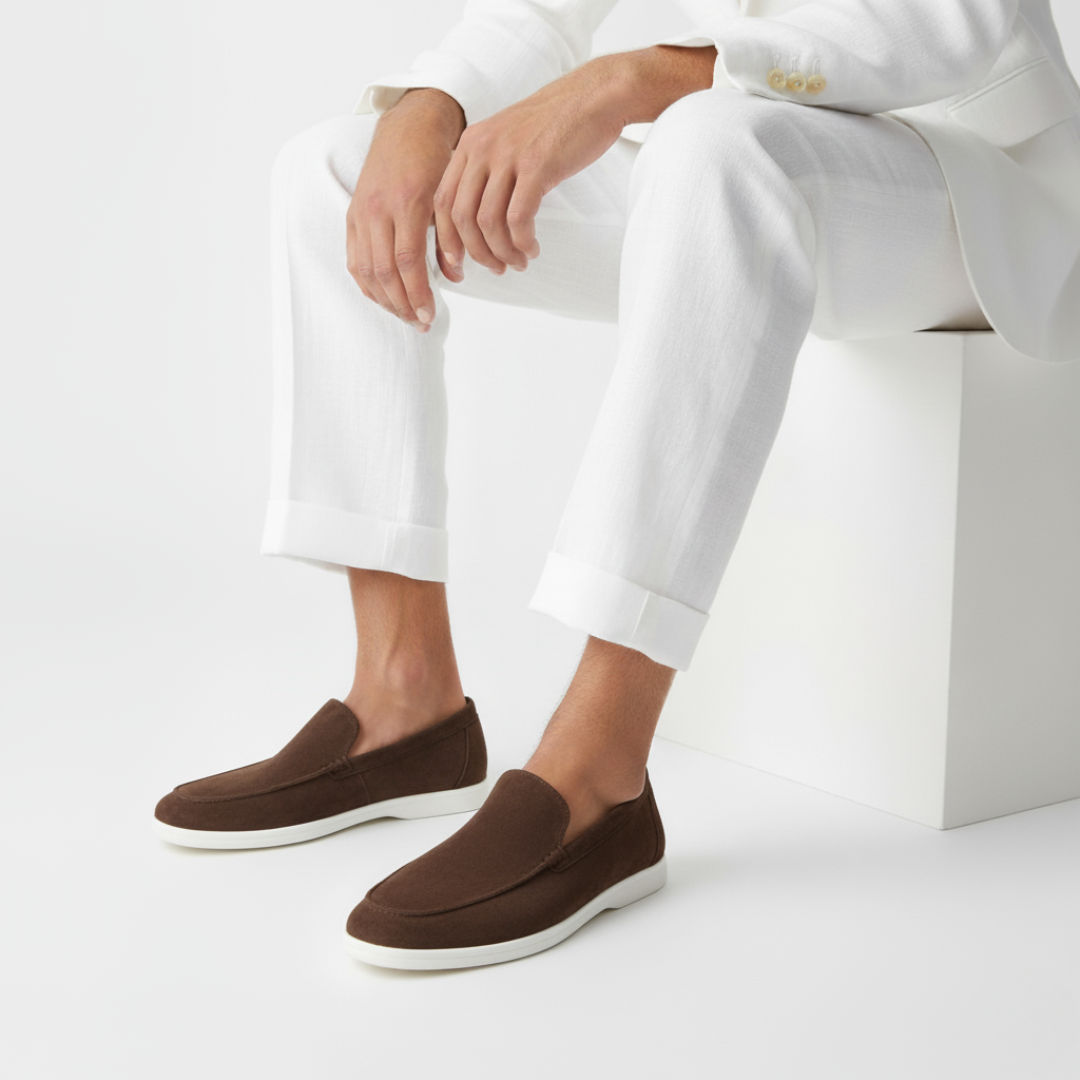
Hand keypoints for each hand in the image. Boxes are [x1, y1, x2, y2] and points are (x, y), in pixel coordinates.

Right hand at [346, 88, 465, 331]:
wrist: (407, 126)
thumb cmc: (434, 159)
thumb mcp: (448, 194)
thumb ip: (448, 237)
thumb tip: (453, 277)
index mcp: (406, 201)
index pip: (407, 260)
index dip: (417, 293)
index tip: (430, 315)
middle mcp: (377, 208)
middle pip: (384, 271)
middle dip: (403, 303)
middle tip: (422, 323)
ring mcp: (361, 212)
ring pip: (366, 270)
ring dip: (386, 300)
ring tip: (406, 317)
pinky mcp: (352, 216)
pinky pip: (355, 260)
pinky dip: (368, 285)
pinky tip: (385, 299)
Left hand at [433, 56, 628, 276]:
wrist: (595, 96)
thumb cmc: (558, 123)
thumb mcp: (509, 140)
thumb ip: (490, 171)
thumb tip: (480, 217)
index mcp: (472, 143)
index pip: (443, 201)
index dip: (447, 239)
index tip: (458, 262)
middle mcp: (483, 148)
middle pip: (461, 217)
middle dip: (476, 253)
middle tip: (495, 268)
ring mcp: (508, 156)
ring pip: (488, 223)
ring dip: (502, 252)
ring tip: (519, 262)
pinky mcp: (536, 166)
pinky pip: (518, 219)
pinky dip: (523, 242)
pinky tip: (532, 248)